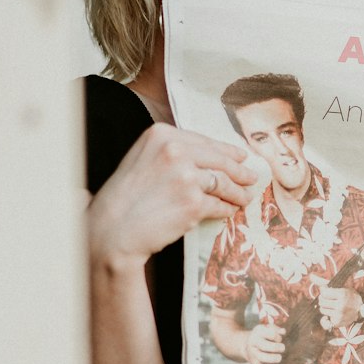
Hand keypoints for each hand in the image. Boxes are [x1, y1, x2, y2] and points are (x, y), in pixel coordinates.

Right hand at [88, 124, 254, 270]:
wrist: (112, 229)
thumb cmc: (126, 197)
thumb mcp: (143, 158)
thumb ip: (172, 151)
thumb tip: (213, 155)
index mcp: (161, 134)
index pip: (204, 141)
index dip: (227, 151)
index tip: (241, 156)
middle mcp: (174, 150)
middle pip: (220, 160)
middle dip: (240, 170)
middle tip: (252, 177)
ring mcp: (185, 176)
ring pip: (224, 182)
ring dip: (238, 192)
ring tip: (246, 197)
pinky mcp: (193, 202)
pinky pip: (219, 205)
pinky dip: (227, 209)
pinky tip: (229, 211)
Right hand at [245, 323, 284, 363]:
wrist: (246, 344)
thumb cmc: (262, 336)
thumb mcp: (267, 328)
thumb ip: (276, 329)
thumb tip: (283, 331)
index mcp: (258, 332)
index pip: (271, 334)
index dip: (278, 337)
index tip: (278, 339)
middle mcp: (253, 342)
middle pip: (266, 346)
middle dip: (277, 348)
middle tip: (282, 348)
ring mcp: (253, 353)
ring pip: (262, 358)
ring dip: (274, 358)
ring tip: (279, 357)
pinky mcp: (254, 363)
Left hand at [316, 285, 362, 330]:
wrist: (361, 308)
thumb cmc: (349, 295)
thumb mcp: (340, 286)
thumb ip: (323, 282)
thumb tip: (310, 276)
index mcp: (342, 294)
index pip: (323, 292)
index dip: (324, 292)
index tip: (329, 292)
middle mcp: (341, 305)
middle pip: (321, 301)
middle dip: (324, 299)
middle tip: (331, 299)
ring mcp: (339, 315)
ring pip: (322, 310)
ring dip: (325, 308)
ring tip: (332, 306)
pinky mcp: (337, 323)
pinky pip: (324, 321)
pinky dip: (325, 318)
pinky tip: (330, 315)